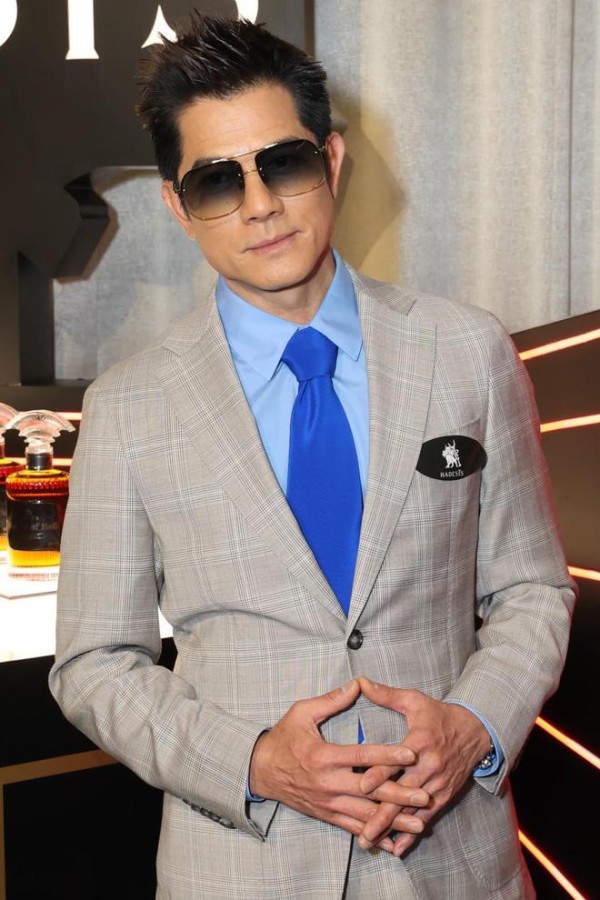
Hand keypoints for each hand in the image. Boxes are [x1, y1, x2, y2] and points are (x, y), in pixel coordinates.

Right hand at [249, 679, 429, 851]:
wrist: (259, 770)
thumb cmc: (282, 737)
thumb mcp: (301, 712)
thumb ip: (331, 700)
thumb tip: (357, 685)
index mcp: (324, 756)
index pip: (363, 756)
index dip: (388, 755)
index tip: (411, 754)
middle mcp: (328, 783)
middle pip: (370, 792)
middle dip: (399, 795)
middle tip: (425, 797)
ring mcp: (328, 802)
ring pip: (365, 815)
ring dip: (393, 821)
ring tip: (419, 824)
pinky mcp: (326, 814)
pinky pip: (353, 828)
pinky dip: (374, 836)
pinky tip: (393, 843)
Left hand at [355, 678, 490, 855]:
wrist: (475, 731)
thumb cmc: (439, 715)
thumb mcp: (414, 701)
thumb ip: (386, 695)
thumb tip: (360, 682)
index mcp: (419, 743)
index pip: (395, 761)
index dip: (379, 775)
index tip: (361, 786)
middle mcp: (428, 767)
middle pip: (402, 794)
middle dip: (381, 815)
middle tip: (362, 831)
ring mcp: (437, 784)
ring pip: (411, 811)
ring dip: (392, 828)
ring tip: (371, 842)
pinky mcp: (443, 795)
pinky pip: (426, 817)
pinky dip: (412, 832)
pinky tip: (397, 848)